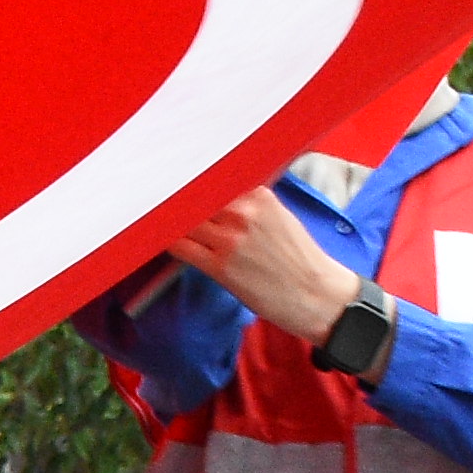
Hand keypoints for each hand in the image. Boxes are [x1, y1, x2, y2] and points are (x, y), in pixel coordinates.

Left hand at [162, 187, 360, 341]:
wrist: (317, 293)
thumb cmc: (299, 258)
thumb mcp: (278, 216)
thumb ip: (247, 203)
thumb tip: (214, 196)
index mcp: (259, 195)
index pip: (211, 178)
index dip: (190, 181)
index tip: (173, 179)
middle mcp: (244, 212)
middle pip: (193, 196)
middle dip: (175, 198)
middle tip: (154, 197)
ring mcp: (231, 239)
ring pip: (183, 220)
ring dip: (167, 219)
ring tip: (155, 218)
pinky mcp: (220, 266)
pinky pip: (181, 248)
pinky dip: (167, 242)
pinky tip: (161, 240)